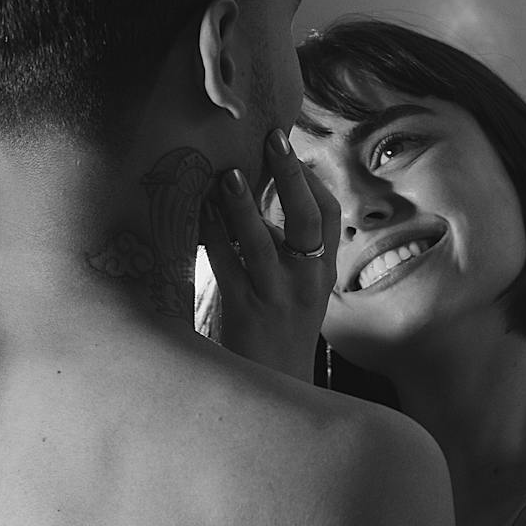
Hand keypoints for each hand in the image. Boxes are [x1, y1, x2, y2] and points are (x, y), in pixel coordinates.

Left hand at [199, 128, 339, 381]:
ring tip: (226, 175)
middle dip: (290, 175)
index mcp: (323, 270)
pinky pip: (226, 265)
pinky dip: (212, 236)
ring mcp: (278, 296)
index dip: (309, 179)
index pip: (327, 214)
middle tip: (273, 139)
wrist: (276, 386)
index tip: (288, 149)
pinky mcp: (246, 311)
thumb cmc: (280, 328)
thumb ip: (287, 248)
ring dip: (243, 205)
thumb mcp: (298, 288)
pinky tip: (197, 214)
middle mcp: (307, 280)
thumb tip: (255, 194)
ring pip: (262, 242)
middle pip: (306, 219)